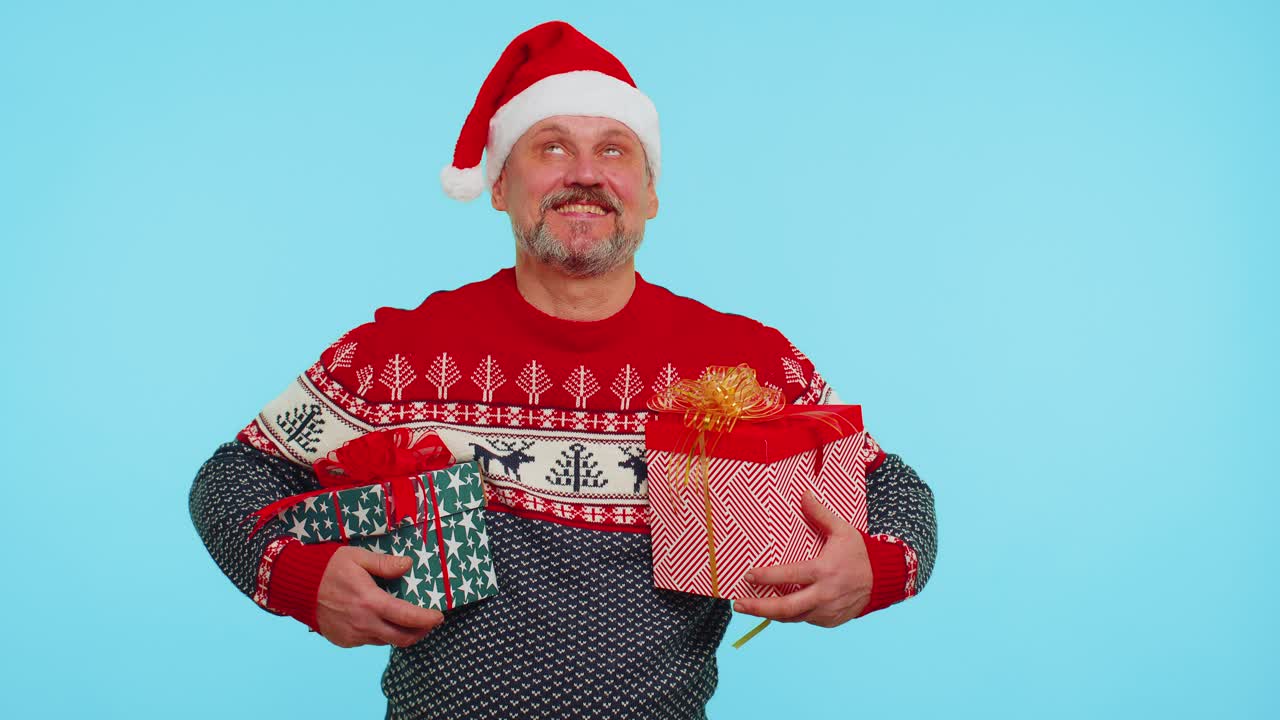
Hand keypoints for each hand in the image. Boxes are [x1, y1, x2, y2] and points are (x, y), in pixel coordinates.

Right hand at [315, 546, 444, 647]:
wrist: (295, 585)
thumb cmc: (327, 567)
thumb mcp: (358, 557)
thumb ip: (385, 564)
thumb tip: (408, 564)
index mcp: (371, 602)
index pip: (408, 618)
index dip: (427, 619)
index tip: (438, 616)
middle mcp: (364, 624)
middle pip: (402, 638)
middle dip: (420, 632)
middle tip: (428, 623)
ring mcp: (353, 635)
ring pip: (385, 641)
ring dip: (399, 633)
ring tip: (405, 620)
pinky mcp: (343, 641)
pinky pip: (368, 641)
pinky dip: (378, 633)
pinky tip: (379, 620)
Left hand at [733, 490, 871, 627]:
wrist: (883, 580)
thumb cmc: (860, 553)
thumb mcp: (842, 530)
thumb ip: (820, 514)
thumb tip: (803, 493)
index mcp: (823, 571)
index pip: (788, 576)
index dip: (766, 577)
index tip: (748, 575)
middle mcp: (824, 595)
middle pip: (785, 608)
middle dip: (758, 608)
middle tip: (738, 604)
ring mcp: (827, 611)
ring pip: (793, 618)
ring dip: (770, 615)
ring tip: (751, 608)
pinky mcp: (830, 621)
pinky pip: (805, 620)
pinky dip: (791, 615)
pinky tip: (778, 609)